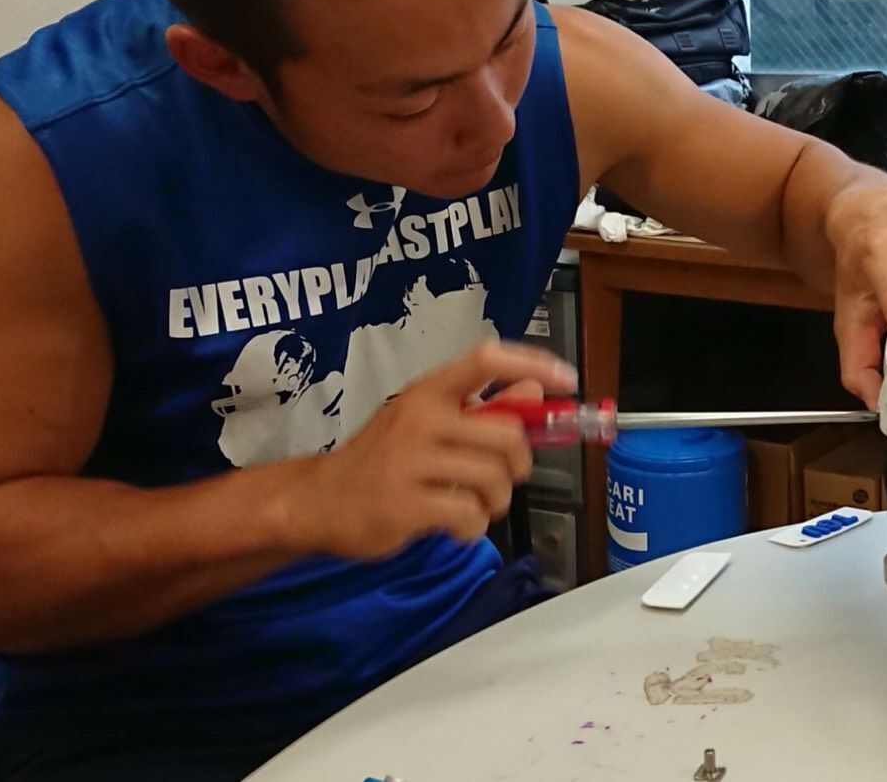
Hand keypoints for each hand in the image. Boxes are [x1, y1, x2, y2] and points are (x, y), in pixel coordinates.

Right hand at [289, 341, 577, 558]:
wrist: (317, 501)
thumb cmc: (381, 458)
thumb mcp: (426, 422)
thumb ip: (479, 408)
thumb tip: (537, 388)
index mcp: (426, 392)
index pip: (486, 359)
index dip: (533, 364)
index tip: (568, 380)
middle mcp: (419, 419)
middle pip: (507, 435)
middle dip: (518, 464)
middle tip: (501, 477)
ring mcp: (409, 463)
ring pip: (494, 480)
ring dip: (496, 501)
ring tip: (473, 504)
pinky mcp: (405, 506)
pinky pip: (470, 516)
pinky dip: (472, 527)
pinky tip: (453, 524)